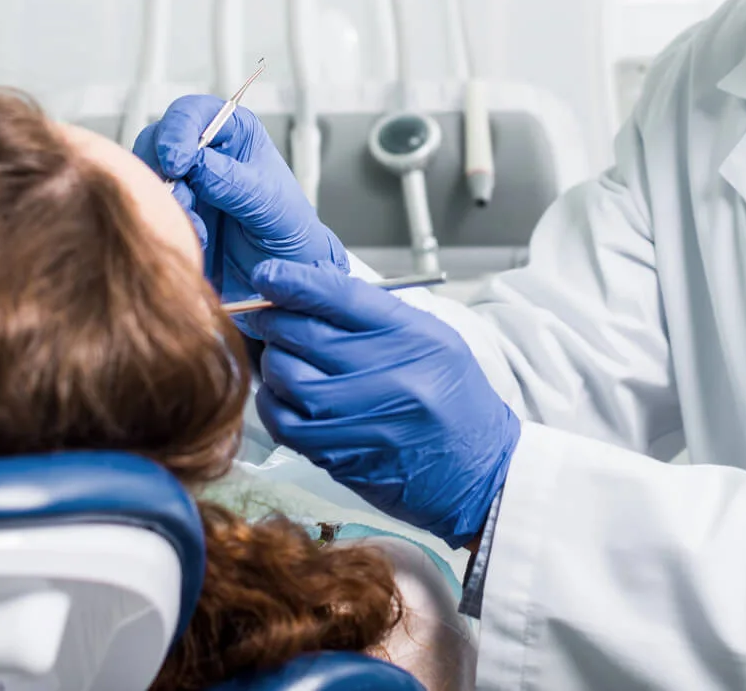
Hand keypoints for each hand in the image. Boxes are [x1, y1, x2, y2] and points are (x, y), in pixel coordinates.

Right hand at [136, 97, 343, 303]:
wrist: (282, 268)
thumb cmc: (286, 225)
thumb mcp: (266, 200)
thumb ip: (231, 180)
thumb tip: (195, 164)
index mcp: (233, 131)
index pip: (192, 112)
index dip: (177, 130)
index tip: (177, 162)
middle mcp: (203, 150)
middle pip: (157, 140)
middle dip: (163, 170)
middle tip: (182, 199)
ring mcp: (184, 181)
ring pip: (147, 176)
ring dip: (166, 202)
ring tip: (198, 227)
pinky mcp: (172, 210)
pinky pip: (151, 208)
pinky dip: (166, 223)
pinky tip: (196, 239)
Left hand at [243, 259, 519, 546]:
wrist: (478, 471)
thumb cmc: (453, 398)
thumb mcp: (431, 340)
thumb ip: (375, 315)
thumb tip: (310, 291)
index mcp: (414, 337)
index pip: (341, 296)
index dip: (295, 280)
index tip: (268, 274)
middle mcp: (391, 376)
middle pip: (306, 334)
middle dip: (274, 319)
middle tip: (267, 315)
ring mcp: (366, 420)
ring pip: (290, 379)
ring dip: (272, 363)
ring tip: (279, 356)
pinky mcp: (346, 456)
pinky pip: (288, 424)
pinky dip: (274, 404)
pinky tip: (281, 395)